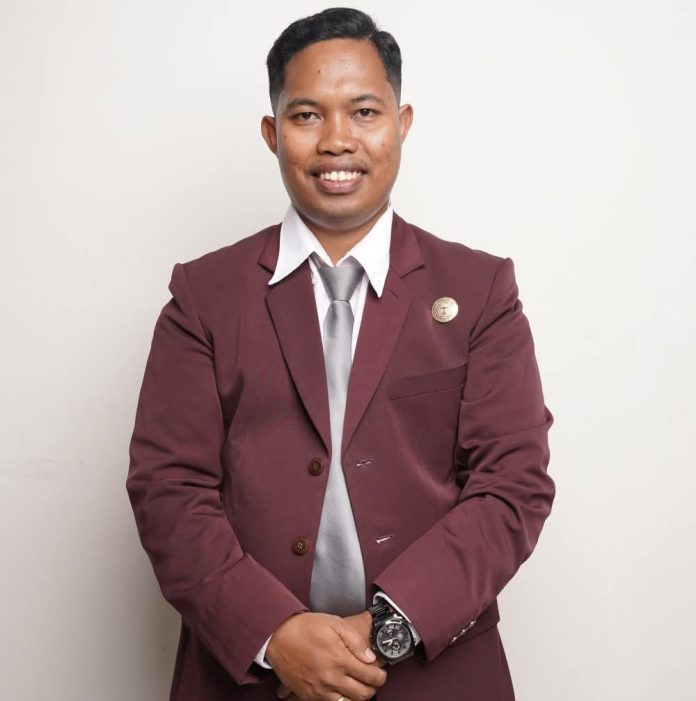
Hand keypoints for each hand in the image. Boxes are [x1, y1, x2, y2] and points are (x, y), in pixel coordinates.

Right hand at [268, 611, 386, 700]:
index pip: (370, 676)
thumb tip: (370, 657)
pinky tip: (340, 688)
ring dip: (356, 696)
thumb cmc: (304, 628)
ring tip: (357, 685)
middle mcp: (331, 678)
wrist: (277, 637)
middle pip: (362, 695)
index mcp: (339, 659)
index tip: (380, 673)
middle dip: (372, 688)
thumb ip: (355, 641)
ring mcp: (319, 690)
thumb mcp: (334, 623)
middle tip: (372, 680)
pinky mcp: (309, 696)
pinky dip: (339, 699)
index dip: (380, 676)